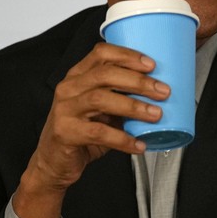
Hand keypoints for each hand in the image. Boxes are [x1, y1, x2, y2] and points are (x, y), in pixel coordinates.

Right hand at [13, 42, 169, 217]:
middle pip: (104, 74)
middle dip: (138, 81)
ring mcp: (65, 110)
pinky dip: (122, 139)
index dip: (127, 56)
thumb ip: (121, 98)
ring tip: (155, 114)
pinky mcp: (65, 132)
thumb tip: (157, 95)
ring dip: (133, 106)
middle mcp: (69, 88)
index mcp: (78, 76)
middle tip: (162, 91)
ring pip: (101, 99)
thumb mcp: (101, 110)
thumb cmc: (81, 132)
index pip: (101, 54)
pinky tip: (138, 144)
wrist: (54, 162)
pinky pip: (98, 133)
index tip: (152, 65)